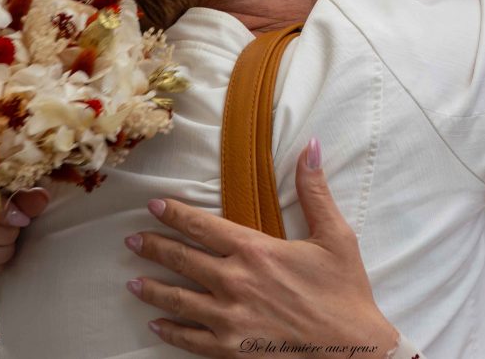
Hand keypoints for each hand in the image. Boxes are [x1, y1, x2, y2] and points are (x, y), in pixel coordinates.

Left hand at [126, 139, 398, 357]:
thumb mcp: (335, 236)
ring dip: (153, 289)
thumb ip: (315, 190)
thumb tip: (310, 146)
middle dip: (154, 248)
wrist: (352, 350)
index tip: (153, 206)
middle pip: (182, 260)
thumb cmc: (344, 292)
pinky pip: (191, 339)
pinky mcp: (231, 349)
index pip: (203, 226)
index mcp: (255, 251)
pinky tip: (157, 325)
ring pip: (179, 299)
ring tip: (132, 281)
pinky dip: (171, 331)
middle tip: (131, 240)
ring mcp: (229, 319)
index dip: (175, 214)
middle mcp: (234, 282)